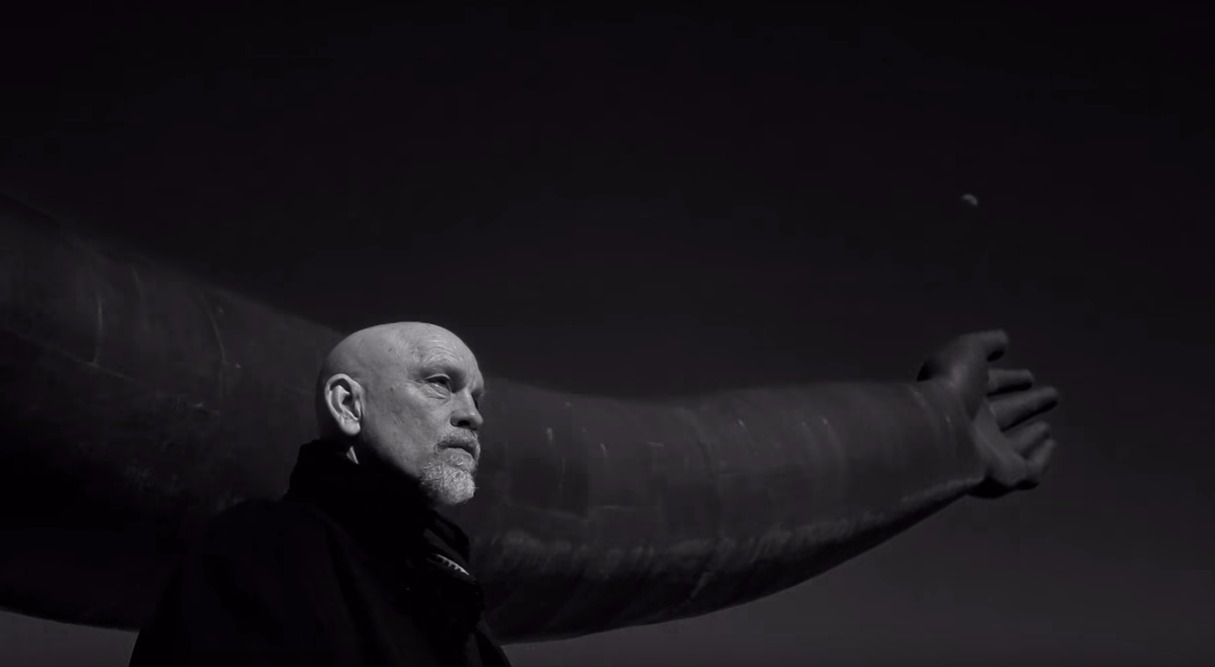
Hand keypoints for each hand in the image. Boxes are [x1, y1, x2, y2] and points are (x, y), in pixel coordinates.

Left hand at [917, 330, 1059, 498]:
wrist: (939, 430)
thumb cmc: (950, 386)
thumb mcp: (968, 351)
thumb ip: (986, 344)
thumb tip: (1004, 340)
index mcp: (963, 393)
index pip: (991, 385)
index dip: (1010, 379)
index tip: (1029, 376)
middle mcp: (974, 424)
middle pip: (1005, 413)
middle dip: (1028, 403)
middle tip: (1052, 394)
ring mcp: (987, 451)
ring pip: (1013, 445)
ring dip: (1031, 435)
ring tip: (1047, 427)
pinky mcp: (1004, 474)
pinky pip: (1027, 472)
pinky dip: (1041, 461)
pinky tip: (1051, 446)